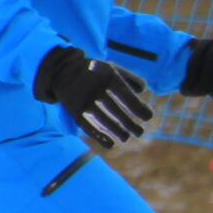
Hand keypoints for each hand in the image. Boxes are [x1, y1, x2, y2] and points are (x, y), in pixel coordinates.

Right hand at [33, 46, 152, 146]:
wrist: (63, 70)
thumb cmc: (94, 71)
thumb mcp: (112, 68)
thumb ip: (130, 78)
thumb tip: (145, 90)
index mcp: (108, 78)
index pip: (126, 95)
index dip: (139, 108)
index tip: (148, 117)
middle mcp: (95, 89)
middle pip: (115, 110)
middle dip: (129, 124)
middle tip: (139, 133)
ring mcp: (84, 101)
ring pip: (102, 120)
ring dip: (116, 131)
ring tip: (126, 138)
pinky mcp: (75, 111)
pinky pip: (88, 126)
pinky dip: (99, 137)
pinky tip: (110, 144)